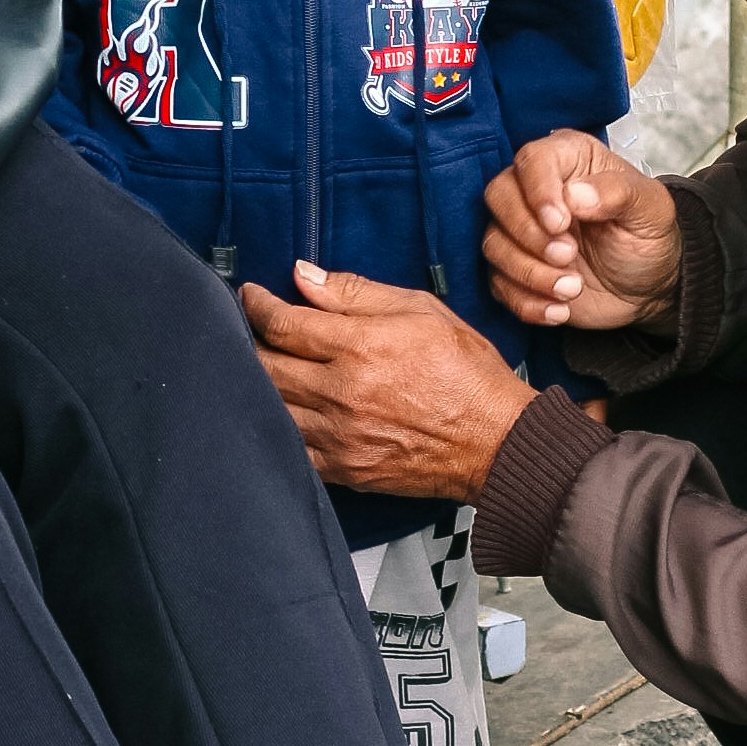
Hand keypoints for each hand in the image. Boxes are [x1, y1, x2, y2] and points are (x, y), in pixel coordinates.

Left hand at [242, 265, 530, 498]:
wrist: (497, 442)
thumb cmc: (467, 372)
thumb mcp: (421, 311)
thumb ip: (355, 293)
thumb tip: (302, 276)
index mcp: (362, 347)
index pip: (283, 324)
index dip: (256, 304)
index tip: (250, 295)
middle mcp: (343, 393)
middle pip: (265, 366)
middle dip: (248, 341)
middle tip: (248, 329)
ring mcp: (340, 437)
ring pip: (270, 407)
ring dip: (257, 383)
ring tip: (259, 364)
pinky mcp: (344, 470)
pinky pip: (290, 447)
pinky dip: (276, 425)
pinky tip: (280, 408)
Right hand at [481, 131, 683, 333]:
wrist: (647, 289)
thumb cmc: (647, 239)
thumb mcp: (651, 209)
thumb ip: (618, 193)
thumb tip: (576, 194)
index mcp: (570, 160)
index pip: (532, 160)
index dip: (539, 192)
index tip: (560, 223)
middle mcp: (536, 190)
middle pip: (498, 196)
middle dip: (528, 233)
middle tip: (567, 255)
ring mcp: (521, 231)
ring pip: (493, 243)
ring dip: (530, 272)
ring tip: (572, 287)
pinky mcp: (515, 269)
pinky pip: (498, 284)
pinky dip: (526, 301)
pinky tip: (560, 309)